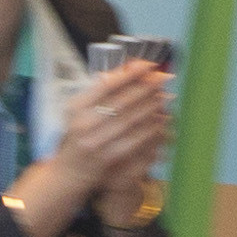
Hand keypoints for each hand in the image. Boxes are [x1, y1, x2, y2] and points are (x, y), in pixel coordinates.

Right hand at [36, 53, 172, 231]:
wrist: (69, 172)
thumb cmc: (79, 135)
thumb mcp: (82, 110)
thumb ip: (103, 90)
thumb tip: (131, 67)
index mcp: (77, 107)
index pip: (107, 85)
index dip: (130, 74)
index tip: (149, 65)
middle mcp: (84, 123)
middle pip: (122, 100)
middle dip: (146, 88)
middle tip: (163, 78)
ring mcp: (96, 141)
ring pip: (132, 119)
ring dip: (152, 106)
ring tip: (166, 96)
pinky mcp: (109, 157)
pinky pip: (136, 139)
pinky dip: (151, 128)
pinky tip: (162, 119)